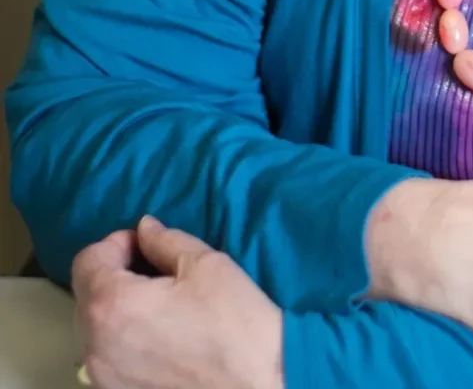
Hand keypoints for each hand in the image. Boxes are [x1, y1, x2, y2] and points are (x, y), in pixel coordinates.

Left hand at [72, 216, 282, 388]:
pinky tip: (161, 341)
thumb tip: (144, 228)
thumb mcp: (206, 265)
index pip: (87, 261)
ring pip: (95, 330)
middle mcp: (93, 346)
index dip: (117, 244)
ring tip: (161, 309)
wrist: (257, 385)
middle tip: (157, 273)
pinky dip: (124, 342)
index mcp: (112, 305)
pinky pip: (107, 359)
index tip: (146, 245)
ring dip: (118, 310)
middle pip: (87, 295)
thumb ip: (165, 241)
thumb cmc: (234, 321)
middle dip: (116, 276)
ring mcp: (102, 379)